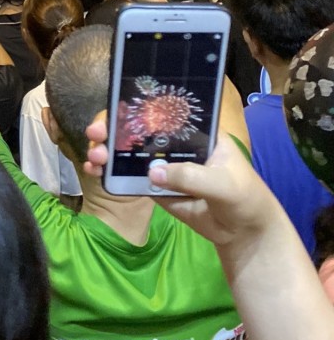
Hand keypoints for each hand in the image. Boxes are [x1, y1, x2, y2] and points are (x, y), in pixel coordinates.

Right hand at [84, 115, 269, 248]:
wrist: (244, 234)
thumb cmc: (244, 198)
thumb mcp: (225, 184)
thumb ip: (192, 177)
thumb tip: (152, 173)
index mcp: (195, 129)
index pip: (162, 109)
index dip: (138, 105)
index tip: (116, 108)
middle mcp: (174, 140)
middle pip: (138, 125)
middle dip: (113, 126)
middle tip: (96, 134)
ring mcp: (163, 162)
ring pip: (128, 149)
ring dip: (107, 149)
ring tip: (94, 158)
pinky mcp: (155, 185)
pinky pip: (128, 175)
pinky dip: (109, 172)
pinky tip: (94, 172)